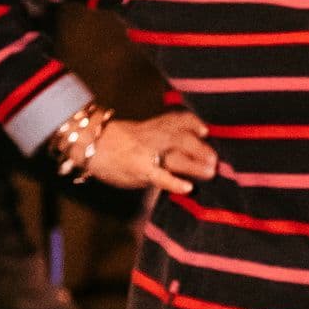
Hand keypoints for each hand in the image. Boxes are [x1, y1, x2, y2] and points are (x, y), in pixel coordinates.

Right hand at [77, 110, 223, 193]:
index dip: (194, 124)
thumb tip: (191, 146)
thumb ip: (163, 136)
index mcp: (156, 126)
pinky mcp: (140, 170)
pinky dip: (174, 182)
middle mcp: (154, 136)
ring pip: (176, 157)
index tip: (206, 130)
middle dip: (201, 148)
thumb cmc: (118, 142)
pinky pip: (160, 176)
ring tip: (211, 172)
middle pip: (182, 139)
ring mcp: (147, 152)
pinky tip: (187, 188)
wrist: (90, 143)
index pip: (179, 120)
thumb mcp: (142, 133)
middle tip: (217, 159)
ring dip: (195, 164)